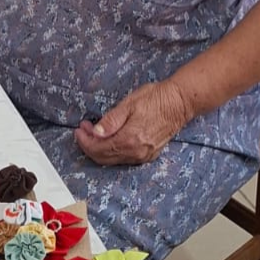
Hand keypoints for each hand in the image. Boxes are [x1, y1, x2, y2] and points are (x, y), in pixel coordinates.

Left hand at [74, 81, 190, 165]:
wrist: (180, 102)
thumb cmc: (156, 99)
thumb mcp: (129, 104)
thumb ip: (111, 121)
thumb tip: (95, 133)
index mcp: (129, 140)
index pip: (98, 148)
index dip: (84, 141)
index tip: (79, 130)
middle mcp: (136, 153)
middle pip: (104, 158)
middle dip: (89, 145)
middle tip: (84, 130)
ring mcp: (143, 156)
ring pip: (113, 160)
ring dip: (100, 149)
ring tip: (94, 133)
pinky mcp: (149, 154)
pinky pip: (124, 159)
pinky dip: (113, 151)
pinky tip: (110, 139)